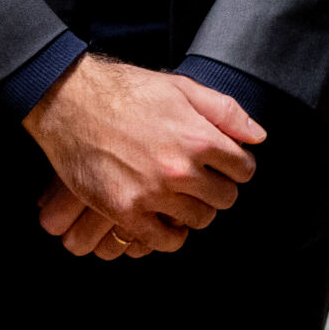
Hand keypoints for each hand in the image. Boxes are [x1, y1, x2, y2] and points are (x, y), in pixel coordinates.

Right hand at [22, 53, 264, 256]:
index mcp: (199, 137)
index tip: (222, 165)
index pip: (243, 170)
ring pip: (198, 220)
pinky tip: (163, 217)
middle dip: (218, 190)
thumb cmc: (127, 91)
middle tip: (201, 181)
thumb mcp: (182, 88)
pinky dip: (170, 235)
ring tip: (180, 196)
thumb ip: (225, 111)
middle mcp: (180, 169)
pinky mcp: (125, 211)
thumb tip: (258, 137)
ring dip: (194, 210)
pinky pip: (165, 241)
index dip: (235, 167)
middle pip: (225, 199)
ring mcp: (153, 193)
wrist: (70, 103)